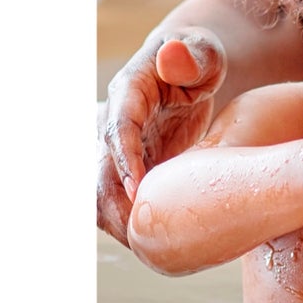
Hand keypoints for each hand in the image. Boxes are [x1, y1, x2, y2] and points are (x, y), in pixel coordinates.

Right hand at [98, 29, 227, 242]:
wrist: (189, 72)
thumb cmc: (199, 59)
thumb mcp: (204, 52)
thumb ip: (193, 55)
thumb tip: (173, 56)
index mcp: (128, 93)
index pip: (117, 127)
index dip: (123, 159)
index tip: (136, 188)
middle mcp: (112, 123)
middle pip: (98, 170)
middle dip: (115, 205)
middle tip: (144, 237)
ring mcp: (115, 150)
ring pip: (98, 194)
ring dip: (118, 223)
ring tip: (149, 250)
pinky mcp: (126, 170)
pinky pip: (115, 204)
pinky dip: (130, 226)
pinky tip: (155, 247)